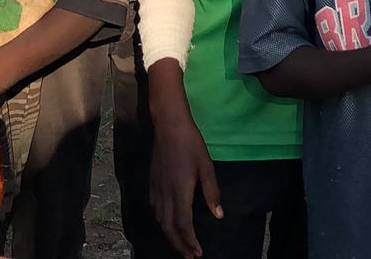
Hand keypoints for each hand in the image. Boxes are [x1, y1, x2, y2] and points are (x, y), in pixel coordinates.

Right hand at [150, 112, 221, 258]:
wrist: (169, 126)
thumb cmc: (191, 144)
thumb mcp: (206, 167)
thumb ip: (212, 193)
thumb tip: (219, 216)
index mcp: (180, 192)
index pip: (183, 225)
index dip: (190, 242)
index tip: (198, 253)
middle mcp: (165, 194)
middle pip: (169, 228)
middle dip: (179, 245)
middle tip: (190, 256)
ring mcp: (156, 188)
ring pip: (160, 220)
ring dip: (170, 235)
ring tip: (180, 243)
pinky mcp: (152, 182)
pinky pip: (154, 208)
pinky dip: (161, 220)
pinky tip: (167, 221)